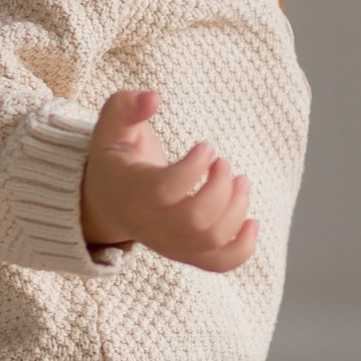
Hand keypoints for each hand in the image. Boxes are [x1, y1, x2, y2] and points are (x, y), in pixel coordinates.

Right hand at [79, 88, 257, 272]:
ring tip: (240, 180)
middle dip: (220, 189)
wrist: (108, 202)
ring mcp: (171, 243)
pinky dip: (243, 248)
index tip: (206, 146)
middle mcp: (152, 224)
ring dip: (237, 209)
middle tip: (223, 163)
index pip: (167, 190)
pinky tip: (253, 222)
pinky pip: (220, 263)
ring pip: (211, 240)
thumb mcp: (111, 126)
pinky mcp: (187, 253)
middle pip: (195, 220)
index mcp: (134, 192)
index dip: (194, 167)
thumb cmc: (117, 158)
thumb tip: (154, 97)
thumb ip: (128, 106)